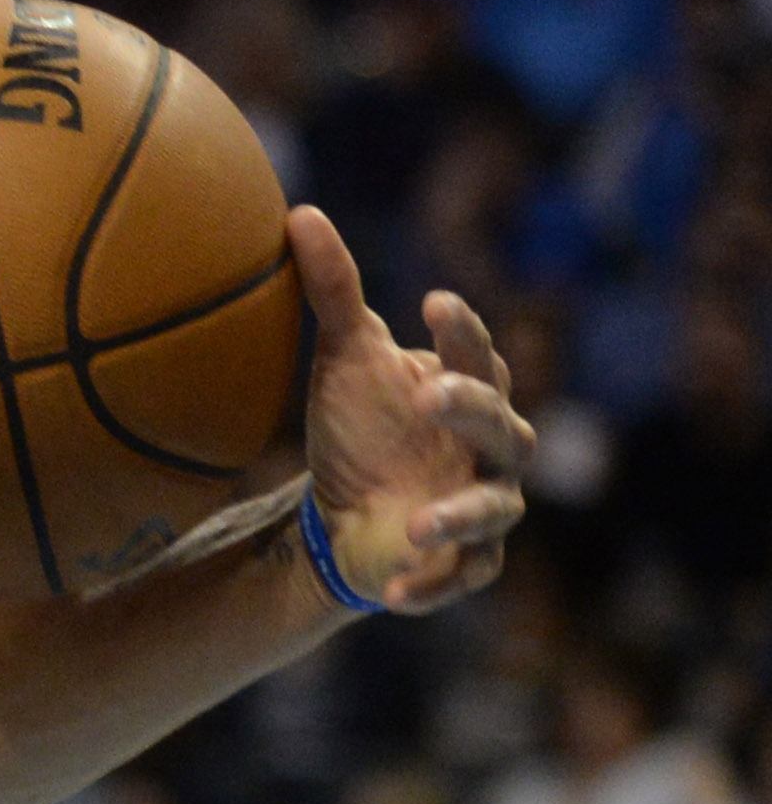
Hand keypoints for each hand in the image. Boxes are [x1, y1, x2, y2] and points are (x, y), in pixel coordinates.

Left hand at [291, 205, 531, 613]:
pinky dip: (433, 587)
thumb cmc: (360, 423)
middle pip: (503, 426)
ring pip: (495, 510)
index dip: (464, 332)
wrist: (346, 508)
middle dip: (470, 409)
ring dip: (461, 515)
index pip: (477, 355)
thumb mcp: (342, 359)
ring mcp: (482, 507)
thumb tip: (299, 211)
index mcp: (465, 391)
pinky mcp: (463, 564)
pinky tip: (394, 591)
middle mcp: (489, 449)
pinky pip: (462, 578)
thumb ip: (332, 291)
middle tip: (428, 396)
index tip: (433, 300)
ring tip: (418, 522)